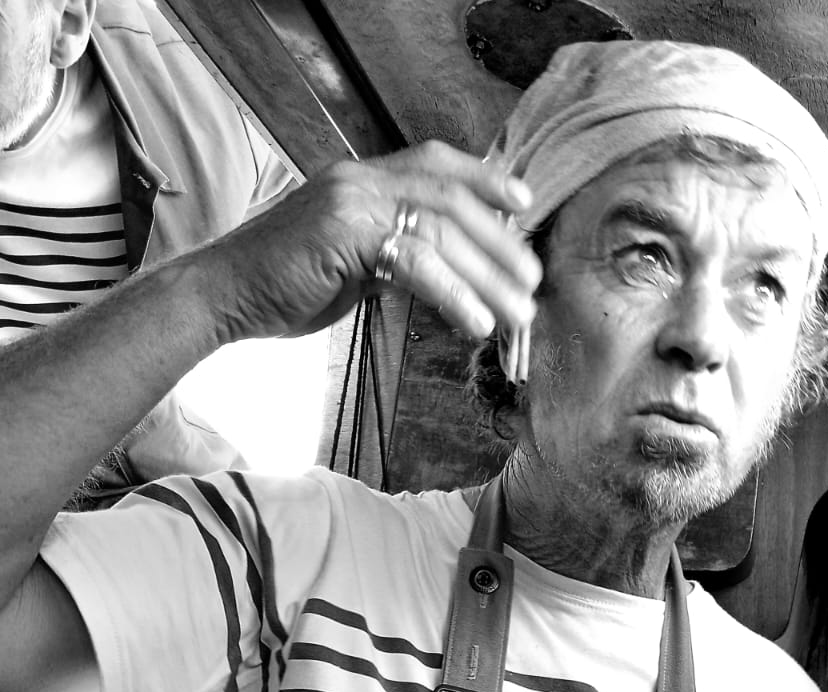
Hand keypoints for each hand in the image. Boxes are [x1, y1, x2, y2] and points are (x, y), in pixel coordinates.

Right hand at [199, 142, 541, 345]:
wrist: (224, 295)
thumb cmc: (284, 286)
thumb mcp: (351, 264)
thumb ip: (394, 256)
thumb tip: (444, 274)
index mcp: (362, 181)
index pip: (436, 163)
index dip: (485, 179)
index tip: (525, 205)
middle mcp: (359, 181)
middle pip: (451, 199)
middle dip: (500, 243)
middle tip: (533, 283)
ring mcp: (350, 203)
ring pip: (441, 232)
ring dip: (488, 277)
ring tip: (517, 315)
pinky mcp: (343, 236)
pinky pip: (414, 261)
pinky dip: (453, 294)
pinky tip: (474, 323)